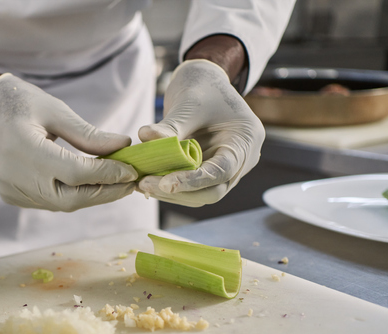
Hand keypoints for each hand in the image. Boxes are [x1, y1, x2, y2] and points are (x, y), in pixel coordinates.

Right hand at [0, 74, 136, 211]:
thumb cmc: (22, 103)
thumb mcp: (57, 111)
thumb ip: (89, 135)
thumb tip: (124, 147)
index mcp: (22, 148)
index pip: (75, 173)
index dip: (107, 175)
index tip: (132, 170)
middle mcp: (13, 175)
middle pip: (69, 199)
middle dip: (104, 193)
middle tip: (129, 183)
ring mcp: (11, 190)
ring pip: (60, 204)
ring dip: (91, 196)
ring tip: (115, 183)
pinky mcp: (11, 196)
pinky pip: (49, 202)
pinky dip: (72, 196)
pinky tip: (90, 185)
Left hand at [137, 59, 263, 206]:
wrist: (205, 84)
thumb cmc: (202, 89)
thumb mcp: (187, 104)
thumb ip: (169, 125)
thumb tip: (144, 136)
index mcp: (245, 140)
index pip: (222, 171)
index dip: (193, 181)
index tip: (165, 183)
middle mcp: (242, 160)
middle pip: (213, 191)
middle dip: (179, 192)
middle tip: (145, 183)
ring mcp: (227, 169)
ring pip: (201, 195)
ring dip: (172, 193)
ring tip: (142, 183)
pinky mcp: (209, 172)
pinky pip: (192, 188)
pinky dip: (171, 187)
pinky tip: (149, 181)